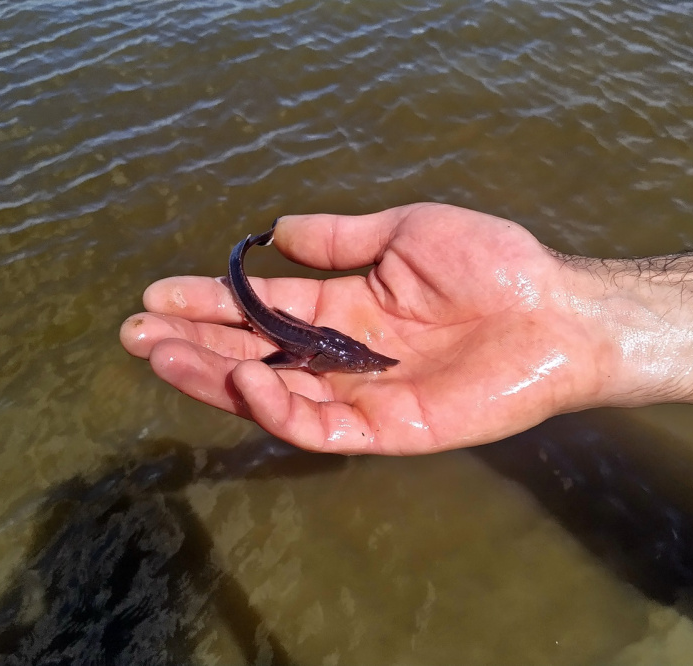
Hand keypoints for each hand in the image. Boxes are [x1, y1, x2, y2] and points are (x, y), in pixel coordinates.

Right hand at [120, 203, 622, 453]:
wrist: (557, 310)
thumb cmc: (493, 264)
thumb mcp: (407, 231)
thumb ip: (341, 239)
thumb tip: (274, 231)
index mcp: (346, 307)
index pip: (262, 310)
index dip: (209, 303)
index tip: (155, 295)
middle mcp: (344, 354)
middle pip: (254, 355)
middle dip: (194, 346)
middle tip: (135, 334)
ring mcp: (363, 394)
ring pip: (275, 396)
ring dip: (218, 379)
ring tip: (165, 356)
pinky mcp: (389, 429)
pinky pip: (323, 426)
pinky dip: (281, 409)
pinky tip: (247, 379)